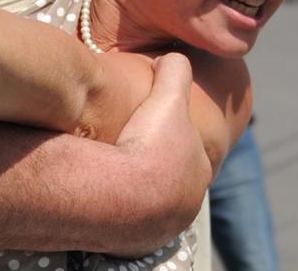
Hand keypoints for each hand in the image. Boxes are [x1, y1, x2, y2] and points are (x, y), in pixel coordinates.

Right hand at [110, 52, 209, 250]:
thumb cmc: (148, 142)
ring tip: (111, 169)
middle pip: (172, 180)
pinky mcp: (130, 242)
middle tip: (130, 150)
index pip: (189, 151)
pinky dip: (114, 204)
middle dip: (156, 166)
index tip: (152, 128)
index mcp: (198, 171)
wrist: (122, 192)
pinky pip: (123, 220)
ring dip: (133, 187)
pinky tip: (99, 190)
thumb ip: (173, 73)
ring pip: (149, 202)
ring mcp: (159, 226)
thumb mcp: (166, 97)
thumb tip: (173, 56)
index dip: (171, 135)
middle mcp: (185, 205)